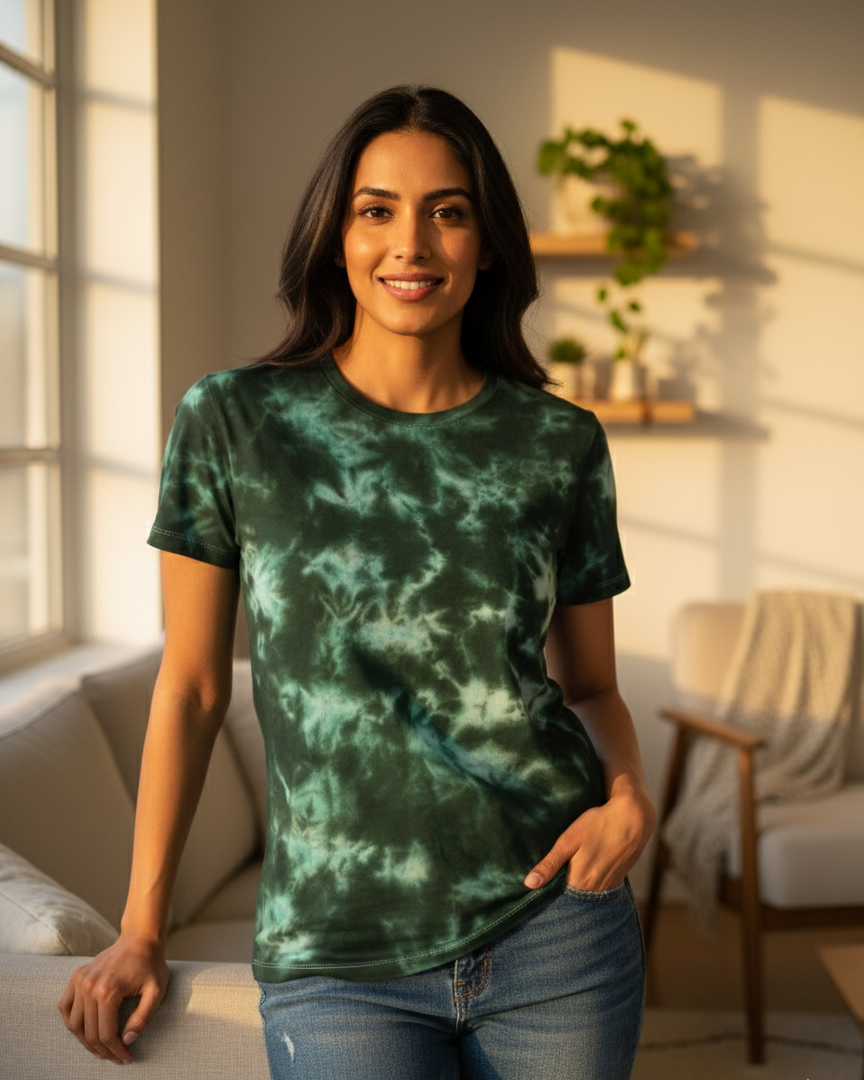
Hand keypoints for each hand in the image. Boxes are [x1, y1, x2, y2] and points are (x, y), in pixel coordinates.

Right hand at [59, 934, 169, 1063]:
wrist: (139, 939)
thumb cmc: (151, 965)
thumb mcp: (156, 990)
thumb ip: (143, 1017)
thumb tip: (126, 1040)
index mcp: (109, 990)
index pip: (106, 1034)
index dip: (116, 1051)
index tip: (127, 1059)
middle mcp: (89, 986)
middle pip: (89, 1033)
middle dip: (103, 1051)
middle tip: (116, 1058)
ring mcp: (80, 980)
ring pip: (74, 1024)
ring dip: (85, 1042)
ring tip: (102, 1049)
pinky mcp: (76, 976)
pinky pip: (65, 1007)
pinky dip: (72, 1023)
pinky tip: (85, 1031)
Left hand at [524, 780, 655, 891]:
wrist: (633, 818)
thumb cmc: (598, 825)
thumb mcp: (568, 840)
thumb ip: (549, 864)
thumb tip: (529, 885)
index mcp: (580, 883)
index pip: (557, 898)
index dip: (546, 893)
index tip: (535, 890)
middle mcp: (595, 890)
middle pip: (571, 898)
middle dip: (559, 893)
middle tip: (546, 882)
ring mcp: (608, 886)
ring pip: (585, 893)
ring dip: (574, 889)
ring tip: (562, 877)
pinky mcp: (617, 879)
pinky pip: (598, 888)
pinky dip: (588, 884)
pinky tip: (583, 872)